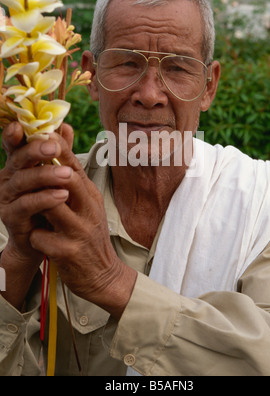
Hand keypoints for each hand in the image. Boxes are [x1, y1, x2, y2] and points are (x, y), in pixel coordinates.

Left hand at [0, 122, 136, 315]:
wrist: (103, 274)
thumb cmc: (88, 233)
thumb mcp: (87, 203)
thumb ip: (74, 174)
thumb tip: (66, 134)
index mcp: (90, 195)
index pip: (74, 164)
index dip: (56, 146)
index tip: (38, 133)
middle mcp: (88, 209)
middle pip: (68, 178)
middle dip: (45, 167)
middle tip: (27, 161)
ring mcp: (79, 230)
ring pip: (52, 204)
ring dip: (36, 202)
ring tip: (27, 203)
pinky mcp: (68, 252)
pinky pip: (41, 236)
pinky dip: (34, 236)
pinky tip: (37, 238)